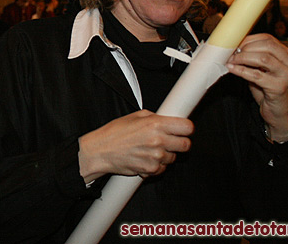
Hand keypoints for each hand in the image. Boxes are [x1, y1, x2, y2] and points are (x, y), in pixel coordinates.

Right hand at [78, 110, 192, 182]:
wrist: (100, 151)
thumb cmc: (114, 134)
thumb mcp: (134, 116)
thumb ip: (154, 117)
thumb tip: (167, 119)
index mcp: (155, 124)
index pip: (187, 127)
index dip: (186, 128)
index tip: (184, 129)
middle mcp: (158, 140)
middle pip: (186, 145)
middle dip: (180, 143)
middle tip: (170, 140)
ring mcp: (156, 156)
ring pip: (174, 158)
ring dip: (166, 154)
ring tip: (150, 149)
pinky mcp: (151, 169)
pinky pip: (162, 168)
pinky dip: (156, 165)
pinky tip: (145, 158)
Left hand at [226, 33, 287, 141]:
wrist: (279, 112)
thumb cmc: (268, 89)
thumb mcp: (263, 69)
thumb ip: (254, 58)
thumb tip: (235, 47)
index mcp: (287, 55)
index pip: (268, 39)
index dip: (249, 39)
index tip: (235, 44)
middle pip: (267, 46)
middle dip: (246, 48)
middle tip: (232, 53)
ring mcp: (287, 75)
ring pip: (263, 59)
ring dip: (243, 58)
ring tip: (231, 60)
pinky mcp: (279, 87)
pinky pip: (256, 75)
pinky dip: (241, 70)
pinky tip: (232, 69)